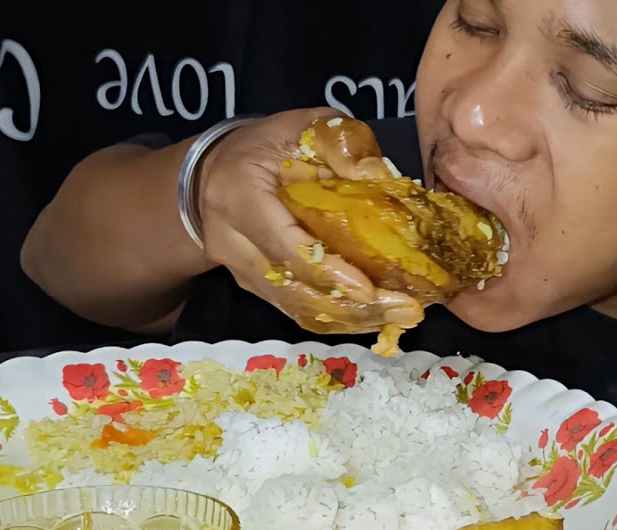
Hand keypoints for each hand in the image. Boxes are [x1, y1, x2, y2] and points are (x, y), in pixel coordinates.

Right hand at [194, 109, 423, 333]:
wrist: (213, 170)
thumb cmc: (265, 144)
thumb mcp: (301, 125)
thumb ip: (339, 141)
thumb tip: (375, 172)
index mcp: (239, 196)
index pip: (283, 243)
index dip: (326, 269)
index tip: (368, 288)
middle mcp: (231, 241)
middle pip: (290, 288)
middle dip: (350, 306)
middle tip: (403, 310)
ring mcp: (239, 269)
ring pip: (293, 307)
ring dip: (348, 318)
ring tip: (397, 315)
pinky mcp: (253, 286)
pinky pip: (294, 309)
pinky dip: (334, 317)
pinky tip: (373, 316)